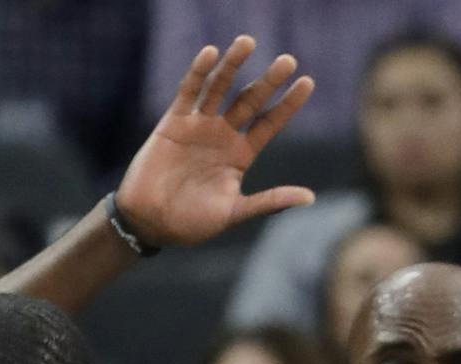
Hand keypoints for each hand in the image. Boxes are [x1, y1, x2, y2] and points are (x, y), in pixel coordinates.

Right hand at [117, 36, 314, 247]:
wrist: (151, 223)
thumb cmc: (192, 224)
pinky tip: (211, 54)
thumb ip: (270, 201)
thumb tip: (310, 198)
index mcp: (240, 155)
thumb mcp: (235, 213)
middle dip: (268, 81)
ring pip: (220, 87)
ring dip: (233, 65)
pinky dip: (198, 73)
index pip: (269, 123)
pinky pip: (189, 92)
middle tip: (288, 60)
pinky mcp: (174, 122)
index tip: (307, 82)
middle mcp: (222, 135)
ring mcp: (199, 125)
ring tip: (248, 42)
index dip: (287, 104)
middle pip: (250, 100)